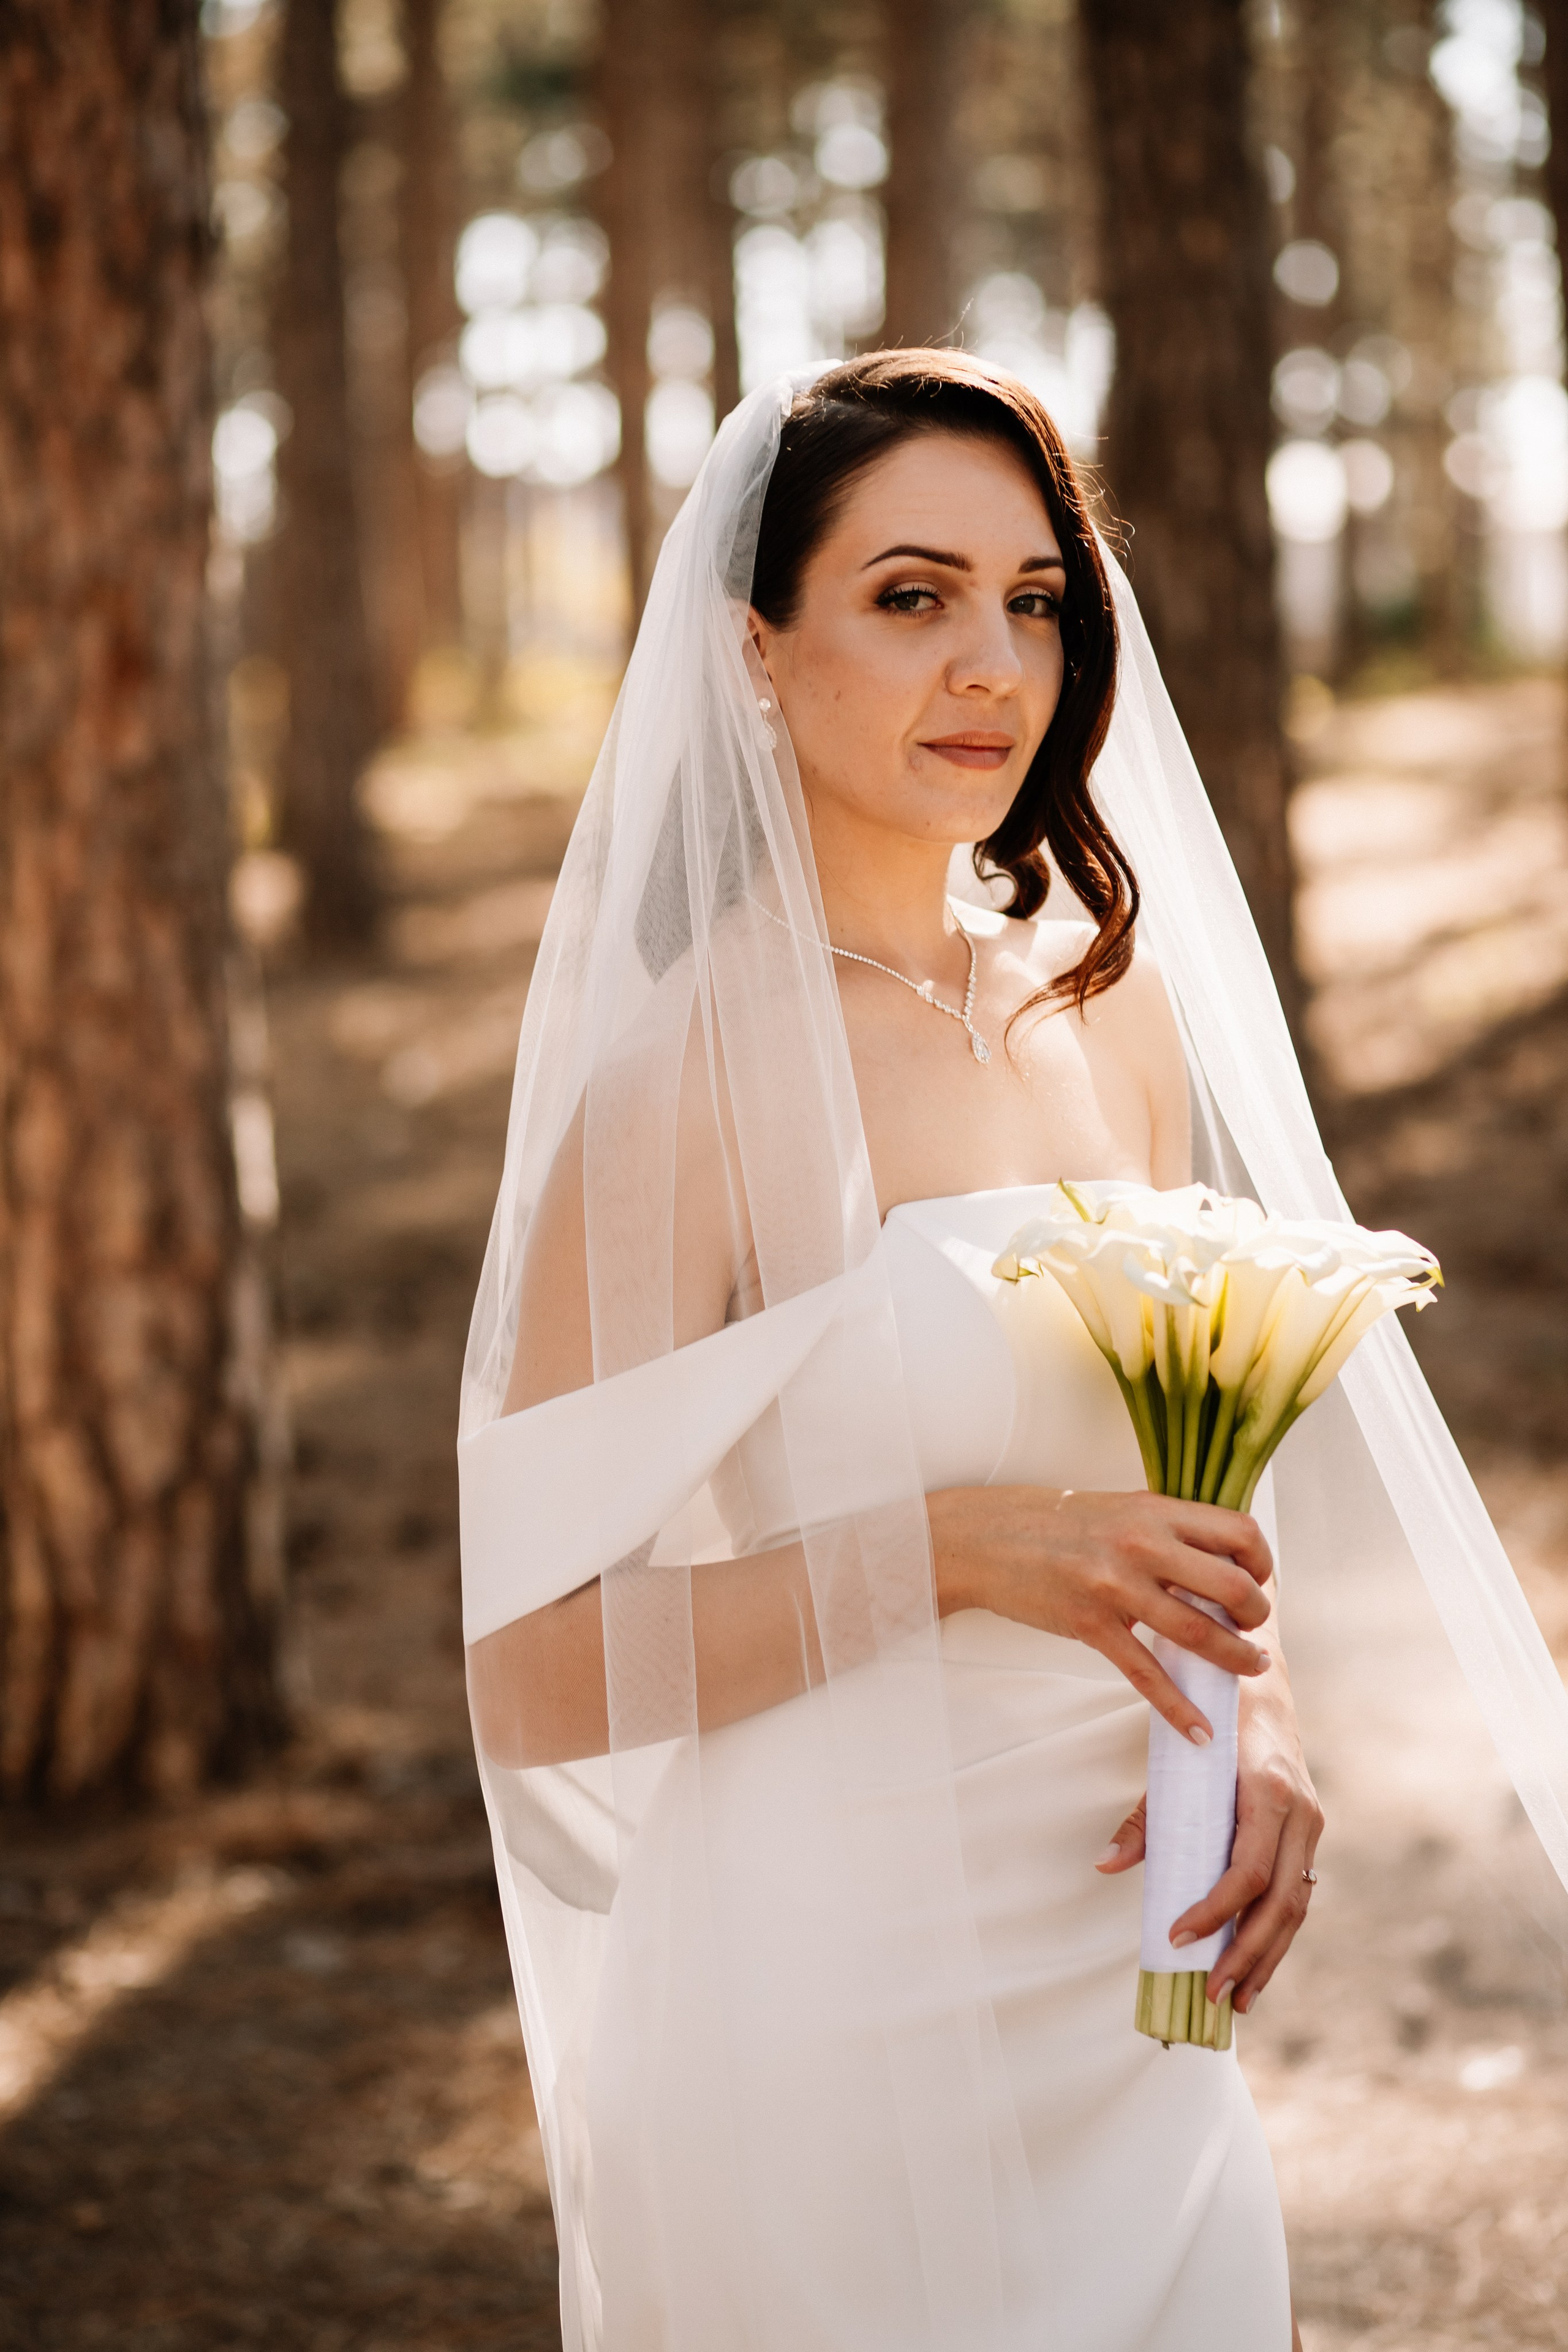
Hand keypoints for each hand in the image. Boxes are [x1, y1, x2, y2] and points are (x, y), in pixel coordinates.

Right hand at [928, 1485, 1273, 1743]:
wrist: (986, 1537)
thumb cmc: (1055, 1524)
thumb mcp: (1118, 1509)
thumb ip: (1166, 1529)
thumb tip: (1217, 1559)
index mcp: (1153, 1510)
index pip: (1238, 1533)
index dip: (1261, 1562)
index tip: (1258, 1581)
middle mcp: (1141, 1543)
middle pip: (1231, 1585)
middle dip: (1256, 1614)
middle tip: (1253, 1628)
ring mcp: (1115, 1585)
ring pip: (1198, 1632)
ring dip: (1236, 1659)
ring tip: (1250, 1668)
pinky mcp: (1090, 1624)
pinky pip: (1146, 1675)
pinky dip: (1178, 1709)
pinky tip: (1200, 1731)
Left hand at [1095, 1663, 1323, 2013]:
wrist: (1261, 1681)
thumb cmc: (1212, 1719)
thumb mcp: (1174, 1759)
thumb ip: (1146, 1817)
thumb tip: (1105, 1866)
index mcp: (1267, 1790)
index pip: (1246, 1871)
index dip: (1214, 1911)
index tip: (1176, 1937)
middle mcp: (1300, 1812)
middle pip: (1279, 1901)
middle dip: (1245, 1954)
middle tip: (1211, 1993)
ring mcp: (1312, 1825)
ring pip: (1296, 1906)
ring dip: (1267, 1957)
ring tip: (1237, 2000)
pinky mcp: (1310, 1834)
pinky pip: (1298, 1893)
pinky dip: (1278, 1935)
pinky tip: (1257, 1966)